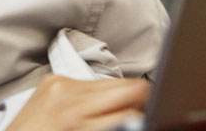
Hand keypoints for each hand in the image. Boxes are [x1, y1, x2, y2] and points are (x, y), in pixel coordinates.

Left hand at [6, 74, 149, 130]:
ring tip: (120, 108)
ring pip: (111, 82)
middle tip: (146, 108)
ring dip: (119, 94)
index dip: (147, 112)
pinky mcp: (54, 79)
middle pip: (128, 88)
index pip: (131, 111)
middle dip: (142, 98)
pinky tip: (94, 105)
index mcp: (80, 123)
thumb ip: (113, 128)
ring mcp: (61, 85)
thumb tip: (136, 118)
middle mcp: (72, 99)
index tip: (152, 114)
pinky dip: (97, 93)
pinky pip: (89, 81)